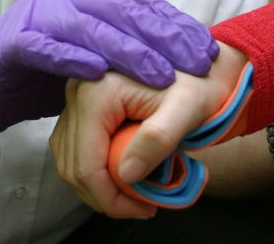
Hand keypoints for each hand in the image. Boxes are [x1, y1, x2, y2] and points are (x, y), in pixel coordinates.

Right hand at [0, 0, 217, 148]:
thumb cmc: (46, 78)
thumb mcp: (99, 63)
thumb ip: (131, 55)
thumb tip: (184, 63)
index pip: (144, 5)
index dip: (179, 26)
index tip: (209, 50)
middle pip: (125, 10)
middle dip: (166, 37)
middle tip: (197, 62)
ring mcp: (38, 16)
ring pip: (90, 27)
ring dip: (130, 51)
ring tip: (162, 74)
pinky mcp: (10, 42)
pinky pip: (43, 46)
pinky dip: (71, 57)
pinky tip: (97, 72)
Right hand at [50, 43, 246, 217]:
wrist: (201, 63)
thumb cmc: (198, 82)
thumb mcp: (188, 109)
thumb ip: (159, 138)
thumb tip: (127, 175)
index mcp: (97, 93)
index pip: (86, 165)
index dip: (110, 198)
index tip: (143, 209)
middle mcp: (77, 92)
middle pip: (73, 167)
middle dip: (106, 196)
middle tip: (141, 207)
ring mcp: (76, 99)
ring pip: (71, 161)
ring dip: (100, 186)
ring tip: (136, 194)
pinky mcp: (82, 107)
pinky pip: (78, 150)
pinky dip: (98, 169)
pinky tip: (126, 174)